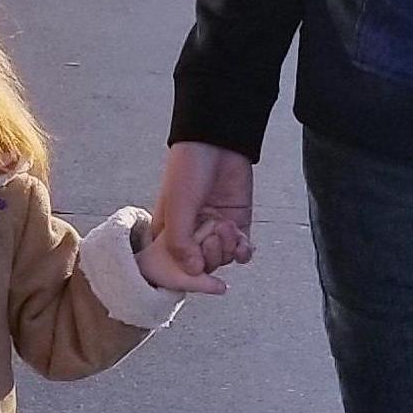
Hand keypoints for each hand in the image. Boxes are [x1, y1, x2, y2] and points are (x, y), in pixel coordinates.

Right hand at [146, 142, 255, 294]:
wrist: (217, 141)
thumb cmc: (188, 168)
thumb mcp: (177, 206)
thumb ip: (181, 242)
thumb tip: (194, 271)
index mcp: (170, 230)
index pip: (176, 264)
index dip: (186, 269)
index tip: (194, 263)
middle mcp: (192, 232)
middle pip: (201, 264)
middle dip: (209, 254)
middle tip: (211, 233)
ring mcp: (215, 228)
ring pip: (222, 259)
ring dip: (226, 248)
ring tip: (225, 226)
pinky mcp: (237, 223)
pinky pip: (240, 251)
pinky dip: (242, 252)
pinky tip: (241, 244)